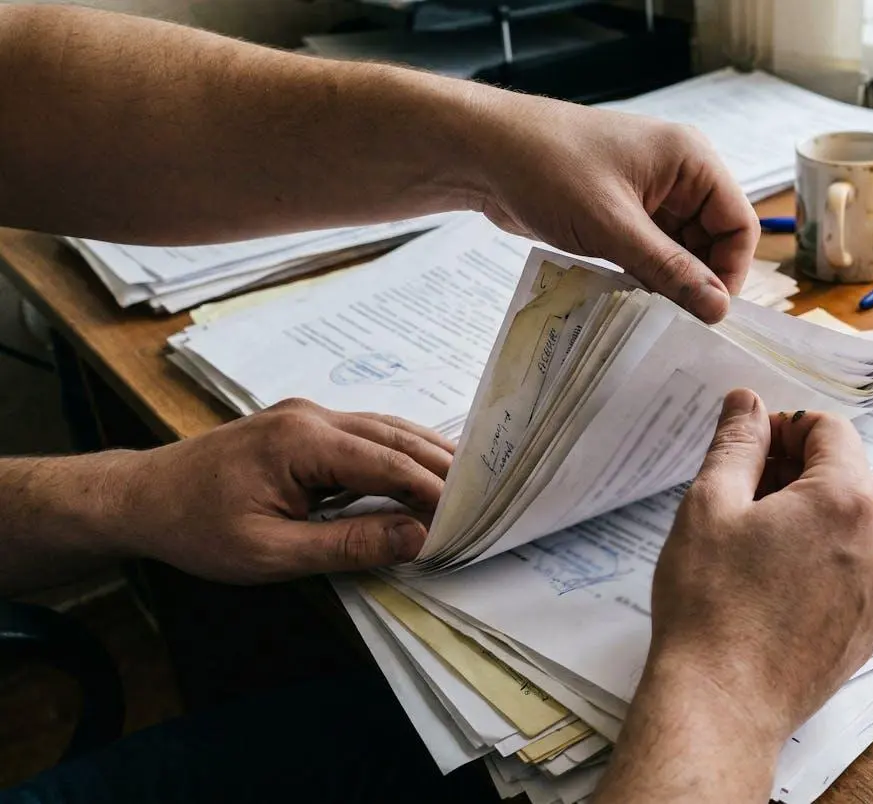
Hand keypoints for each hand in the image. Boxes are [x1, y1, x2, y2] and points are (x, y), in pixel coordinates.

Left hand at [110, 399, 452, 583]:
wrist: (141, 498)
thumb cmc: (196, 528)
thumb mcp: (272, 553)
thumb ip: (349, 544)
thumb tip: (416, 538)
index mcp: (304, 441)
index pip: (392, 464)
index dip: (437, 493)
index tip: (471, 519)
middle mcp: (313, 417)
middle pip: (399, 437)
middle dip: (446, 467)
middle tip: (490, 495)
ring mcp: (308, 416)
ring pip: (388, 430)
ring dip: (429, 457)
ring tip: (472, 483)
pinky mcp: (304, 426)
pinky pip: (368, 435)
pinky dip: (401, 454)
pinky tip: (424, 473)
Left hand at [475, 94, 758, 323]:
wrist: (481, 151)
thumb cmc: (547, 168)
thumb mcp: (613, 226)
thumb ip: (669, 269)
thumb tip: (717, 308)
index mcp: (690, 160)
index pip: (737, 224)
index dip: (730, 271)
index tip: (709, 313)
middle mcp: (677, 174)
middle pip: (712, 240)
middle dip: (697, 279)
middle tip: (677, 321)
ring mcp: (647, 193)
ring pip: (680, 250)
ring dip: (668, 281)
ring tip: (651, 312)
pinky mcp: (620, 211)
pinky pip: (650, 250)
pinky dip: (645, 274)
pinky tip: (630, 298)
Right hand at [652, 389, 872, 737]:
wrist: (723, 705)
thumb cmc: (711, 604)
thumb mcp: (710, 505)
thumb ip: (737, 443)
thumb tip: (748, 402)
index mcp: (848, 499)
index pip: (830, 429)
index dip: (785, 427)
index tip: (748, 449)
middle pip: (847, 474)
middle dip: (797, 470)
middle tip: (741, 494)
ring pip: (852, 522)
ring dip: (809, 514)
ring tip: (753, 542)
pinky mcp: (871, 627)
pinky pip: (854, 568)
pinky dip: (821, 558)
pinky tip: (772, 582)